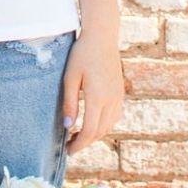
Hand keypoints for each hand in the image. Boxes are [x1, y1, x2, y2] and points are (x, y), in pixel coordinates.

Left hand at [60, 28, 124, 153]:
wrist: (102, 36)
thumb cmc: (82, 55)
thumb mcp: (70, 78)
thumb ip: (69, 103)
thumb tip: (67, 127)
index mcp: (98, 97)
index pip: (89, 130)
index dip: (79, 144)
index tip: (68, 151)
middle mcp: (112, 99)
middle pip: (99, 132)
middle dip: (84, 143)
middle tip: (69, 147)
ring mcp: (118, 96)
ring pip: (108, 126)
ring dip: (93, 136)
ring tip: (77, 137)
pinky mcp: (120, 93)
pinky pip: (114, 117)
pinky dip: (102, 126)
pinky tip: (91, 125)